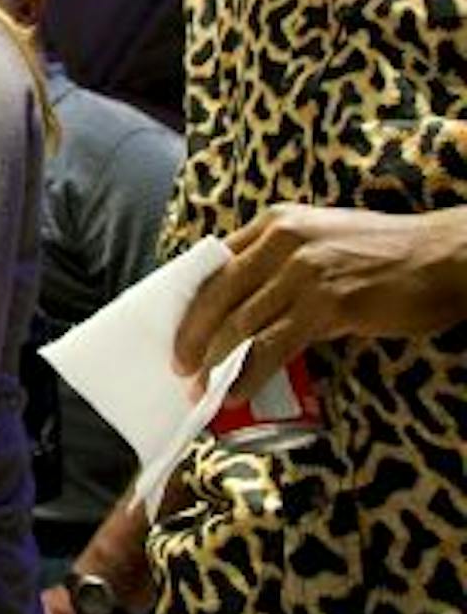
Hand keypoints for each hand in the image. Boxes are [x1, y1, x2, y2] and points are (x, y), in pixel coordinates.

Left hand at [173, 203, 466, 397]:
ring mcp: (303, 271)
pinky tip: (236, 390)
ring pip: (240, 322)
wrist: (446, 256)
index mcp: (275, 222)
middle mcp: (282, 240)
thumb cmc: (389, 255)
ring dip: (215, 360)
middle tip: (178, 365)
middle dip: (191, 334)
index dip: (190, 300)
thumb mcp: (323, 239)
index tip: (174, 328)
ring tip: (200, 386)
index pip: (215, 262)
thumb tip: (246, 306)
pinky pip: (274, 344)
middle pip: (217, 293)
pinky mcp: (327, 304)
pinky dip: (250, 372)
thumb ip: (282, 261)